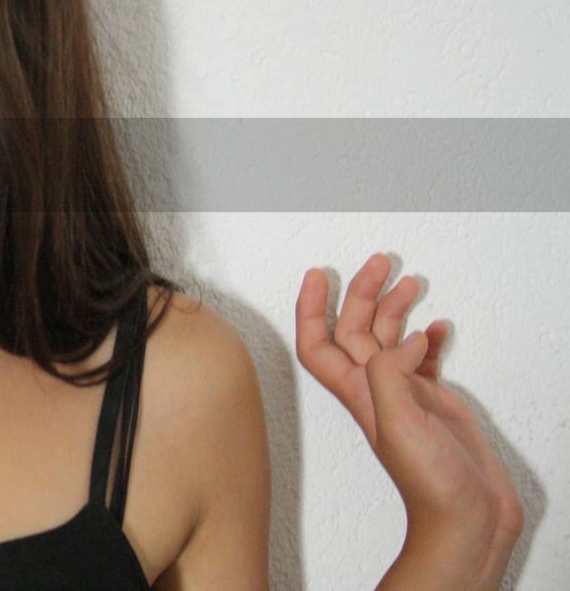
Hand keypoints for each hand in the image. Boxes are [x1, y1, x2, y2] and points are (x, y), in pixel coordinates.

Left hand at [295, 253, 523, 587]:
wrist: (467, 516)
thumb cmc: (429, 482)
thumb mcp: (396, 422)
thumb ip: (390, 373)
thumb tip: (408, 337)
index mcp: (357, 391)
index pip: (318, 342)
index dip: (311, 307)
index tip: (318, 274)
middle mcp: (375, 389)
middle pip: (357, 330)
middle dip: (364, 293)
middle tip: (380, 262)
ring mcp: (405, 395)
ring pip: (392, 339)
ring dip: (397, 308)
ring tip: (411, 281)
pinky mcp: (434, 403)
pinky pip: (425, 360)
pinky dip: (430, 338)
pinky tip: (438, 326)